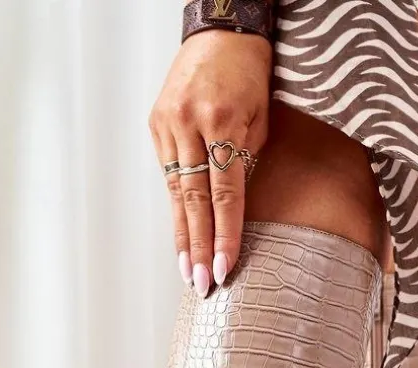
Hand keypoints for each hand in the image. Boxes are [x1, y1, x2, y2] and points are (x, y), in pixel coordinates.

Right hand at [149, 31, 271, 294]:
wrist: (221, 33)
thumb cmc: (249, 76)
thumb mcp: (261, 120)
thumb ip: (246, 164)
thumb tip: (237, 213)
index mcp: (221, 122)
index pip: (224, 195)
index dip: (224, 236)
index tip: (223, 269)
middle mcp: (189, 124)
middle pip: (194, 200)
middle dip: (197, 247)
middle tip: (199, 284)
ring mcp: (167, 124)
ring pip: (176, 193)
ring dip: (183, 236)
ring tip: (186, 271)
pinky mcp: (156, 125)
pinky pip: (169, 175)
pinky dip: (177, 208)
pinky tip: (181, 237)